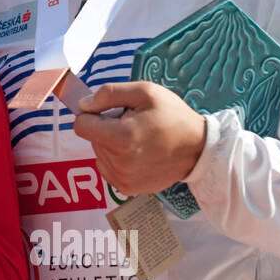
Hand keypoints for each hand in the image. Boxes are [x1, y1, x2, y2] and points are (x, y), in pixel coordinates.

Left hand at [73, 82, 206, 196]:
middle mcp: (119, 163)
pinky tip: (137, 153)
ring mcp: (123, 179)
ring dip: (112, 144)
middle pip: (92, 139)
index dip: (92, 114)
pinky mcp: (128, 188)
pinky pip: (107, 168)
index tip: (109, 112)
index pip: (81, 125)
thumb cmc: (174, 117)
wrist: (199, 149)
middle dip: (106, 128)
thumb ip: (109, 94)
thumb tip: (83, 105)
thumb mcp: (145, 92)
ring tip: (138, 139)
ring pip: (99, 154)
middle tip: (133, 125)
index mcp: (121, 138)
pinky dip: (117, 159)